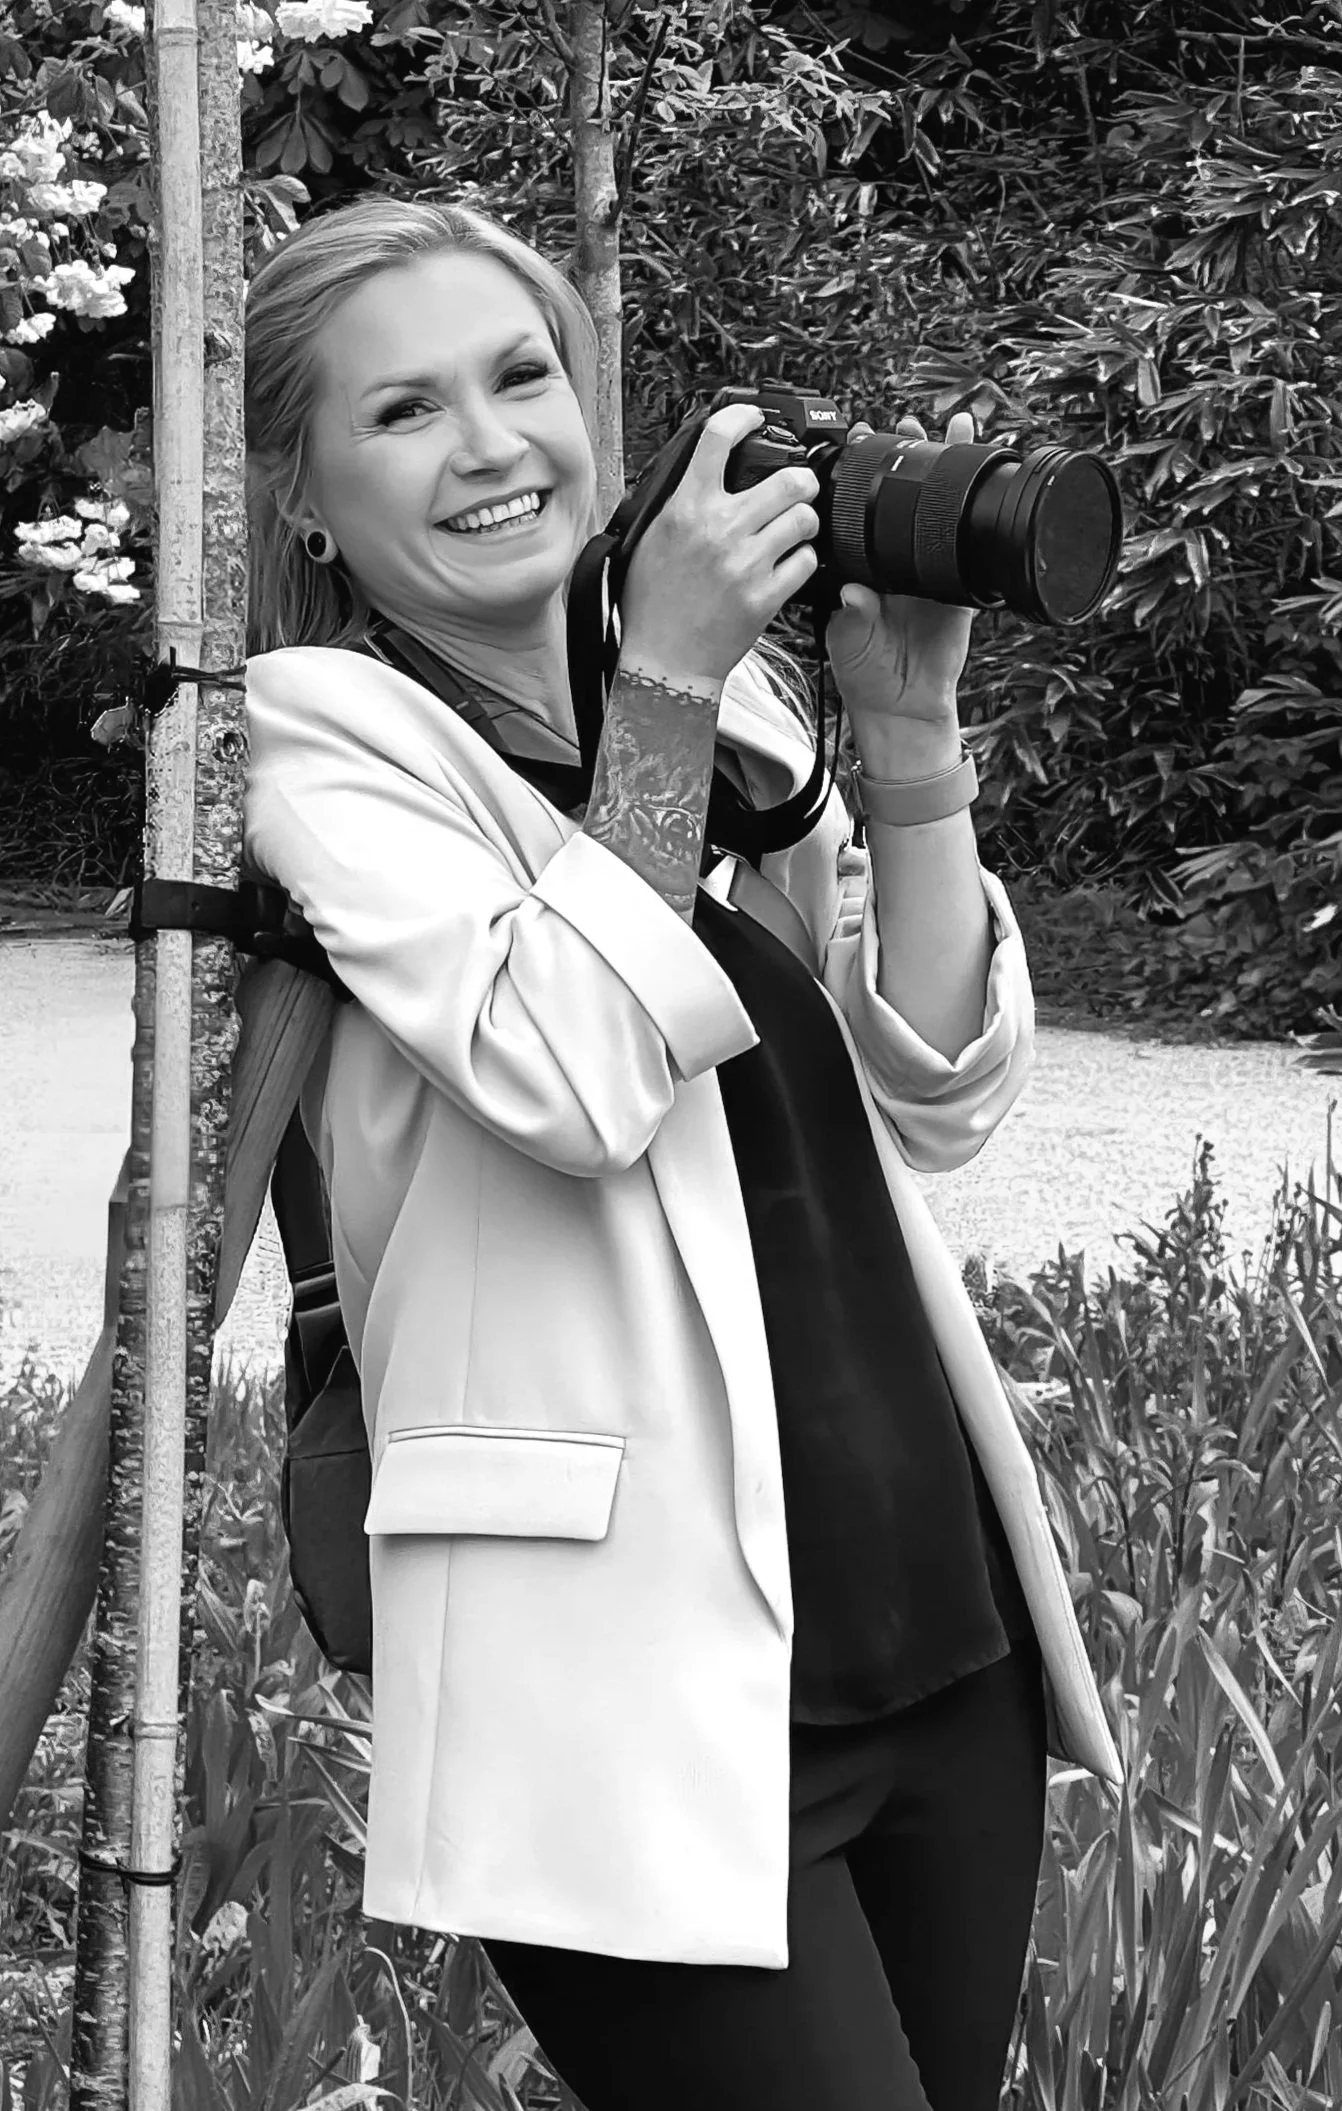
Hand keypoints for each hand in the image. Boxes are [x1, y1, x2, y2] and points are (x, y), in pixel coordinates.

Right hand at [618, 402, 821, 690]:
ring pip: (805, 517)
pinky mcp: (766, 595)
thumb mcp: (652, 541)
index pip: (718, 439)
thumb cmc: (653, 607)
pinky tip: (787, 564)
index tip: (755, 417)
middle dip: (800, 480)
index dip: (743, 416)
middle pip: (789, 479)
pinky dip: (802, 559)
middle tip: (796, 488)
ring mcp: (746, 563)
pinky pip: (806, 561)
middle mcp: (719, 529)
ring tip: (793, 529)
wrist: (664, 661)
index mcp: (686, 509)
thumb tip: (704, 472)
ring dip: (805, 520)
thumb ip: (680, 504)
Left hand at [825, 410, 978, 729]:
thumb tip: (854, 592)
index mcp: (866, 564)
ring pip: (945, 512)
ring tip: (960, 426)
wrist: (901, 707)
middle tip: (915, 420)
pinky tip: (990, 486)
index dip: (867, 474)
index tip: (861, 438)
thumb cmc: (864, 673)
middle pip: (910, 498)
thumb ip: (852, 617)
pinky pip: (975, 549)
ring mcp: (933, 570)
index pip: (866, 509)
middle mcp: (899, 560)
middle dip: (917, 455)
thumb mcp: (848, 640)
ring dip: (953, 470)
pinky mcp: (963, 588)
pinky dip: (984, 520)